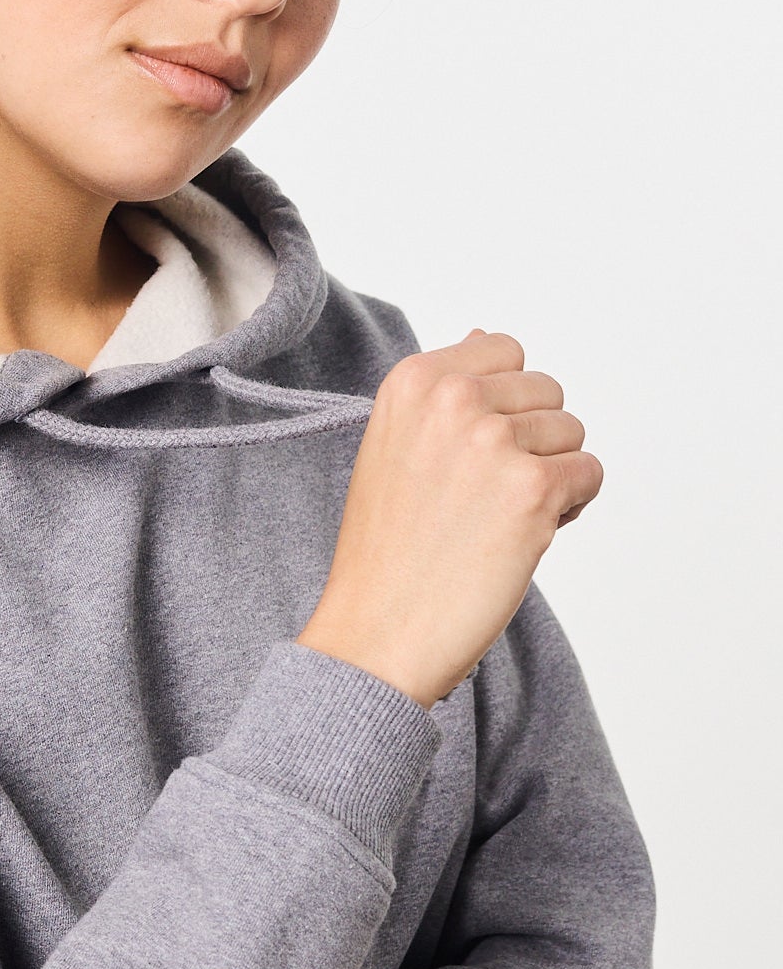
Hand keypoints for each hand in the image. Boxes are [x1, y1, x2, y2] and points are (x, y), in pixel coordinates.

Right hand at [299, 328, 602, 708]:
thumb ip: (444, 390)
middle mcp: (453, 399)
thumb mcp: (395, 444)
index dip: (504, 405)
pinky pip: (590, 474)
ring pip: (572, 433)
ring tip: (498, 518)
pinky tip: (523, 536)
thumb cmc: (386, 550)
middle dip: (532, 440)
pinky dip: (570, 506)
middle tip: (484, 495)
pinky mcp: (533, 490)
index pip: (505, 352)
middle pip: (546, 391)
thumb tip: (486, 338)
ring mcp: (494, 442)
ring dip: (551, 475)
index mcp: (414, 381)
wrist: (377, 631)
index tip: (472, 452)